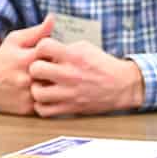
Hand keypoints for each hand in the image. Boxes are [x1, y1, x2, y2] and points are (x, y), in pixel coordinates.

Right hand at [0, 16, 54, 114]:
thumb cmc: (1, 59)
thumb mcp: (15, 40)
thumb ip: (37, 31)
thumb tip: (52, 18)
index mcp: (26, 59)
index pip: (55, 54)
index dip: (58, 55)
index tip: (57, 56)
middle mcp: (27, 78)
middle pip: (56, 74)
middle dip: (59, 71)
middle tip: (58, 69)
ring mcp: (27, 95)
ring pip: (53, 91)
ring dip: (54, 85)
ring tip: (52, 80)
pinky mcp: (27, 109)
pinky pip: (47, 103)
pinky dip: (48, 98)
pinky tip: (44, 91)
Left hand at [28, 39, 144, 116]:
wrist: (121, 86)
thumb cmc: (103, 65)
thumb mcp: (86, 47)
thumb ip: (64, 47)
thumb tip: (45, 46)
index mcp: (74, 56)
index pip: (43, 46)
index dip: (40, 48)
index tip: (44, 53)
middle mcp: (70, 74)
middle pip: (35, 69)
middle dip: (35, 68)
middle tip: (41, 71)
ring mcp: (69, 93)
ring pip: (36, 92)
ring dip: (37, 89)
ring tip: (43, 86)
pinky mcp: (70, 108)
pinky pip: (44, 110)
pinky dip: (42, 105)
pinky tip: (47, 99)